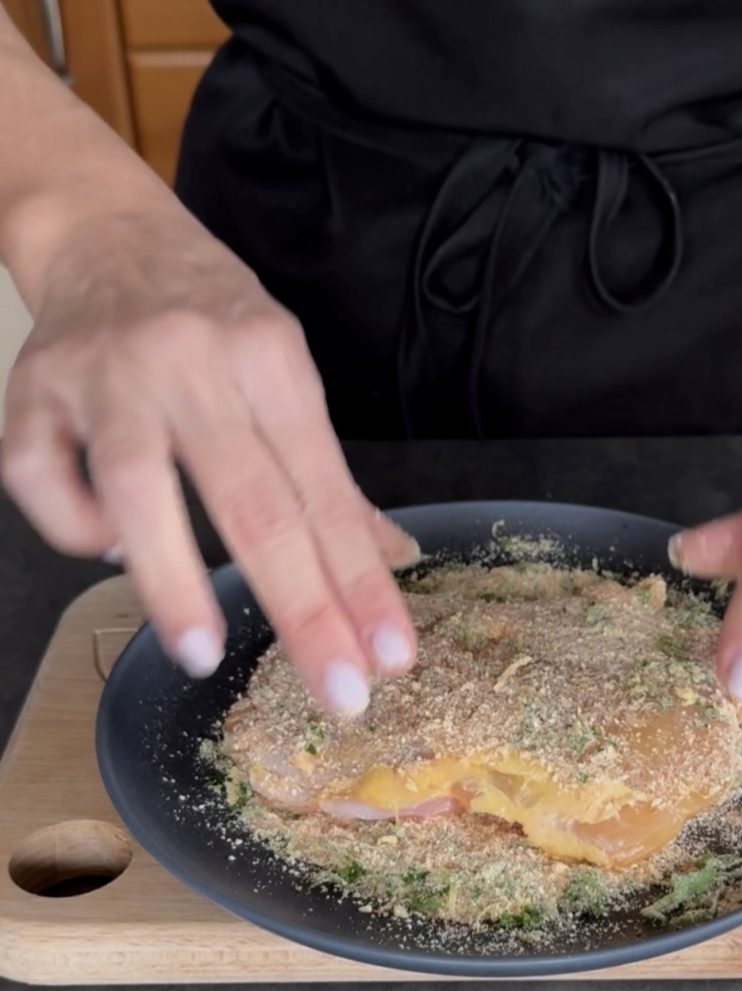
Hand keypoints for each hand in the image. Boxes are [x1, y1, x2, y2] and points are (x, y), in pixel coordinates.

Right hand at [2, 203, 418, 713]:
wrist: (111, 233)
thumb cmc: (215, 321)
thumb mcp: (287, 378)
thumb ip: (330, 478)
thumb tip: (392, 559)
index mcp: (273, 363)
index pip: (327, 494)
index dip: (360, 581)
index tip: (390, 656)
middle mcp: (194, 364)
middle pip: (254, 503)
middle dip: (302, 608)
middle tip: (339, 691)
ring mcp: (108, 374)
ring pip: (137, 486)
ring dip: (172, 579)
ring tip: (204, 655)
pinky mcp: (33, 387)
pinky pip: (39, 475)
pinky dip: (75, 528)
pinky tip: (113, 553)